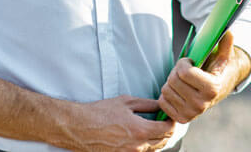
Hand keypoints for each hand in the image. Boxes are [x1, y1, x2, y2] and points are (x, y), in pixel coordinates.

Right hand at [59, 95, 174, 151]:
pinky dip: (145, 146)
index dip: (173, 121)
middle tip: (164, 120)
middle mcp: (138, 146)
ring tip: (152, 127)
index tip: (170, 115)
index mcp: (141, 130)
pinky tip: (140, 136)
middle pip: (164, 141)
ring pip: (153, 149)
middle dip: (167, 130)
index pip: (168, 129)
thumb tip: (161, 104)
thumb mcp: (126, 102)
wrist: (78, 127)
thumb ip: (147, 104)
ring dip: (157, 139)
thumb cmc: (99, 113)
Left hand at [157, 30, 250, 123]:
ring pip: (166, 90)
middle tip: (185, 71)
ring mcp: (191, 114)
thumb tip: (228, 31)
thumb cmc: (218, 70)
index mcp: (211, 88)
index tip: (189, 61)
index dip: (183, 62)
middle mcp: (201, 104)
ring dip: (171, 82)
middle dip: (176, 71)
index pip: (184, 72)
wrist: (219, 90)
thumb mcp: (223, 56)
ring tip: (183, 81)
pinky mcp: (182, 119)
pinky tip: (178, 92)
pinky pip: (162, 101)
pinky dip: (167, 94)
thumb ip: (225, 43)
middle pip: (173, 80)